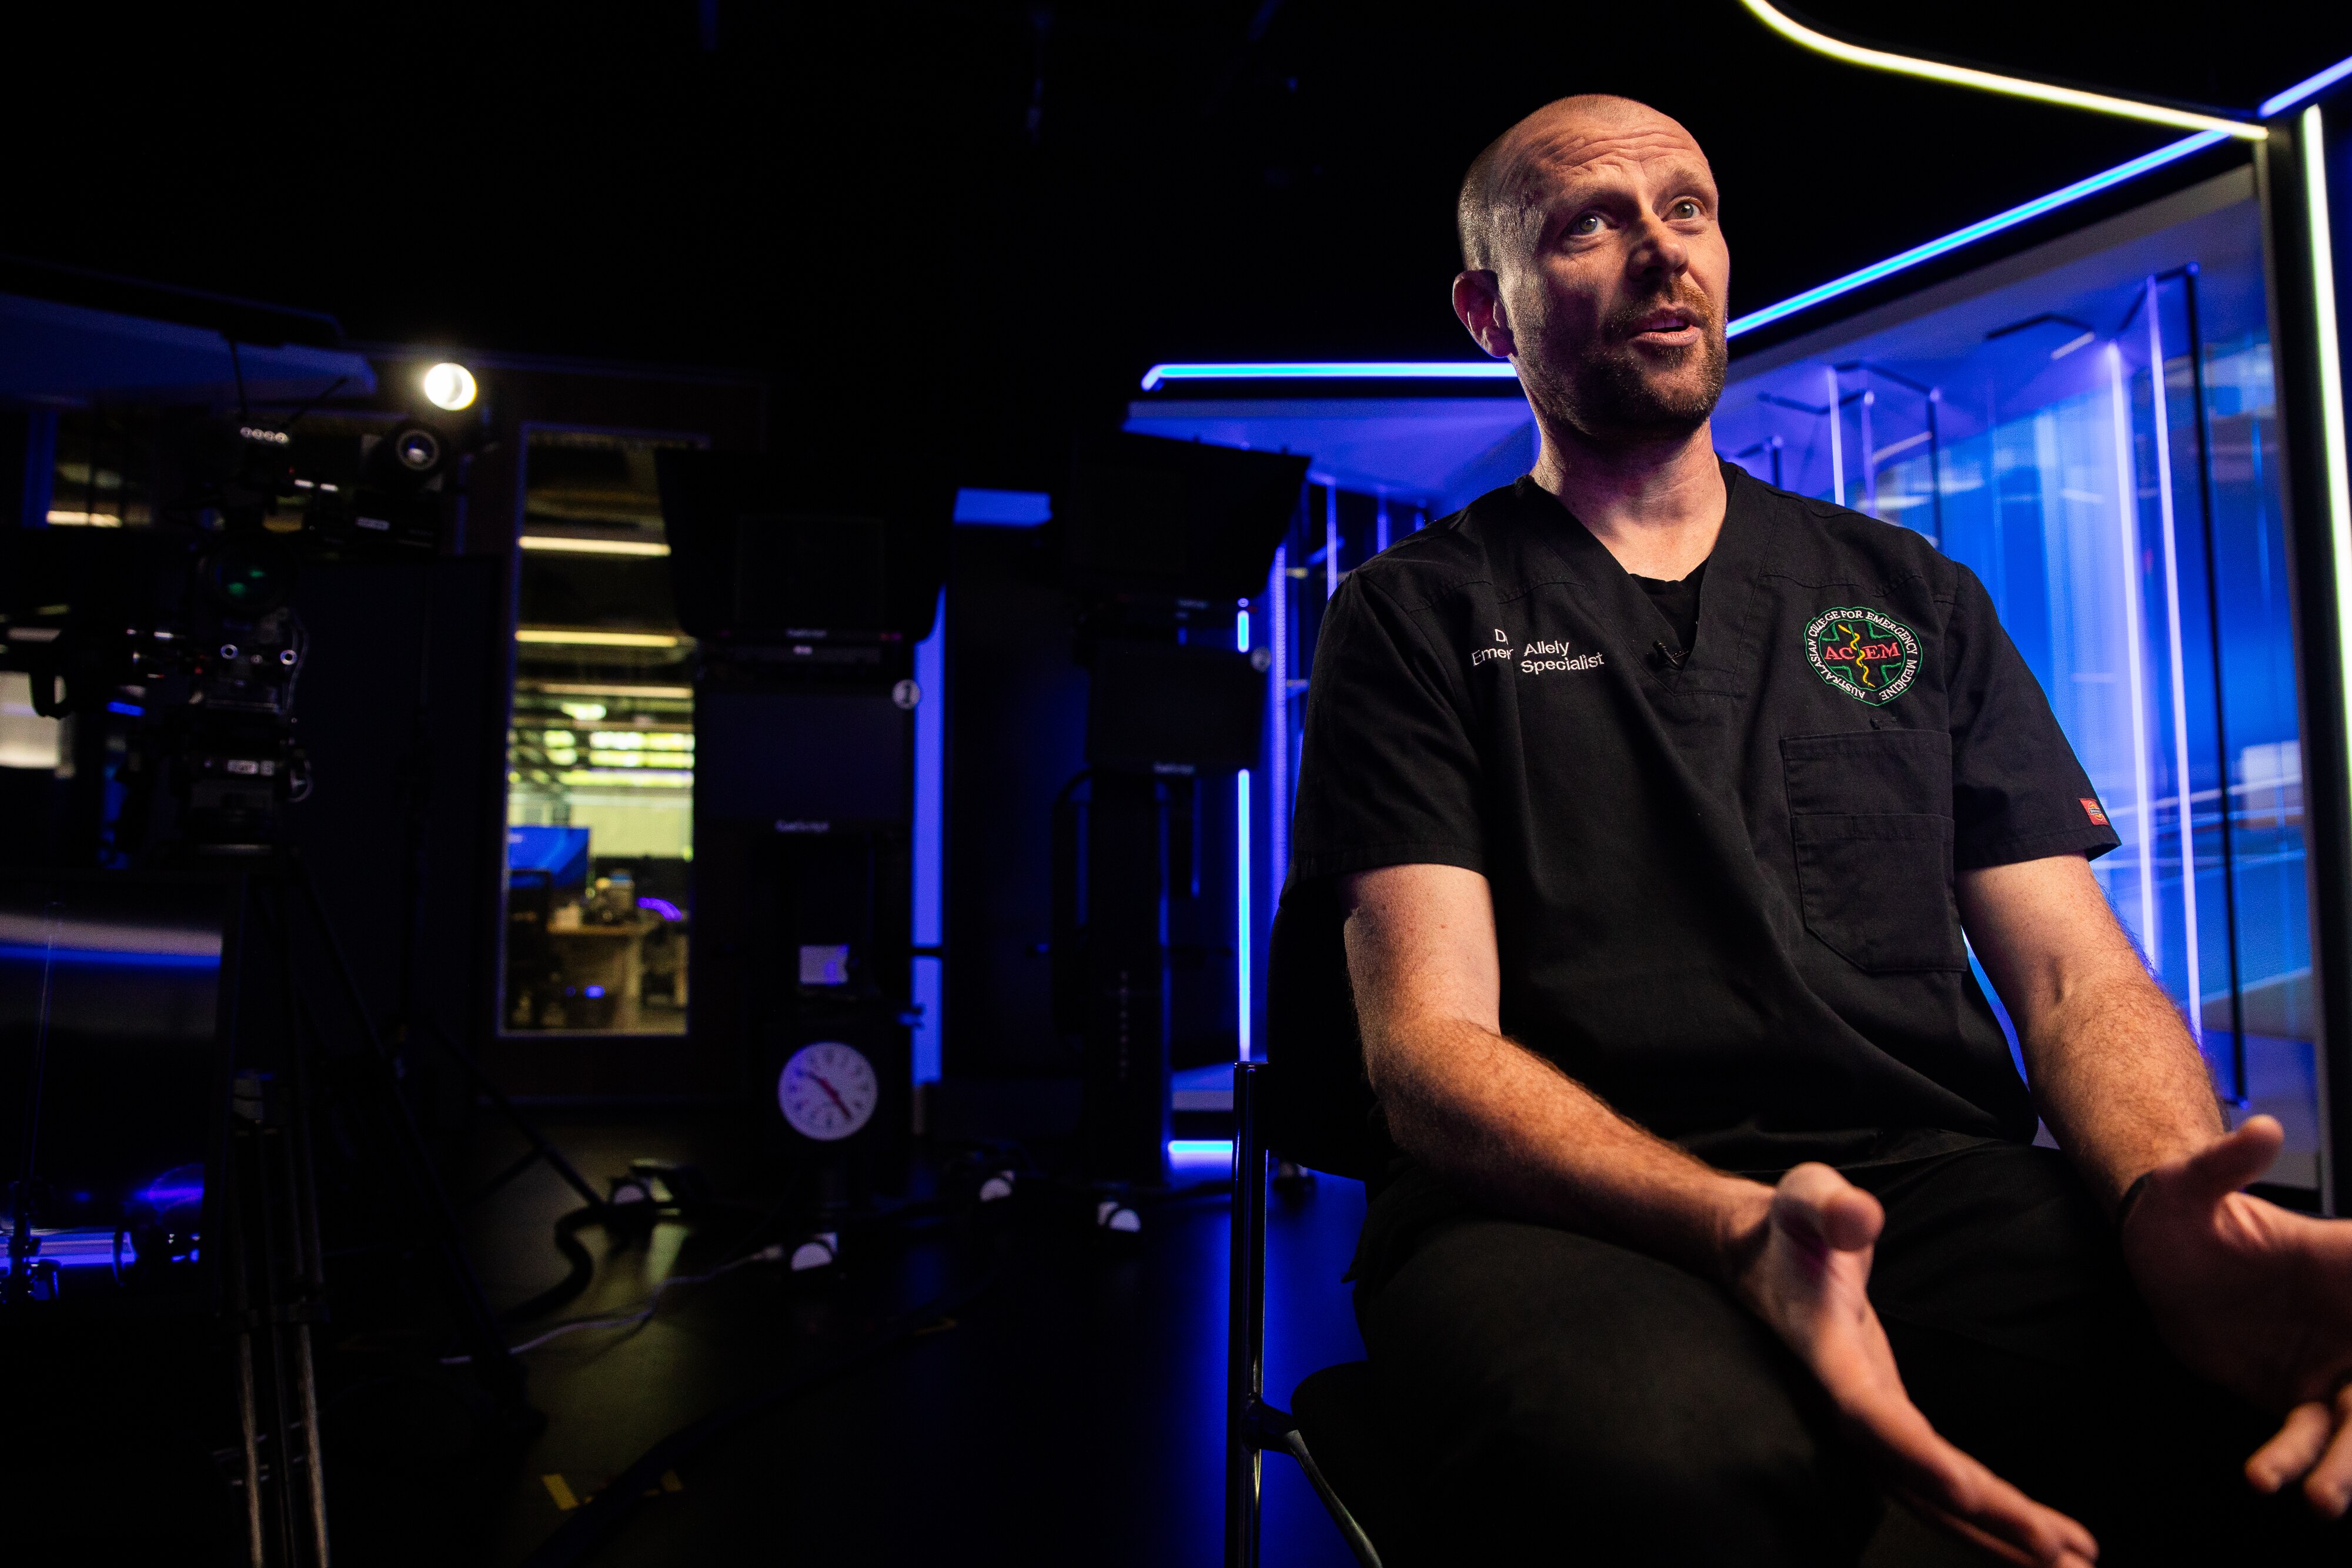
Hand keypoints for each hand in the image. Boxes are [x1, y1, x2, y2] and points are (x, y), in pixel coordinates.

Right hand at [1732, 1163, 2099, 1565]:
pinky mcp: (1889, 1415)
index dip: (1914, 1452)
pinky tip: (2043, 1534)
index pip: (1868, 1412)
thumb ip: (1829, 1205)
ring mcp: (1869, 1413)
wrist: (1761, 1254)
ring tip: (2072, 1564)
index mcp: (1825, 1349)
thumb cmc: (1790, 1223)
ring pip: (1929, 1493)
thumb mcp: (1806, 1194)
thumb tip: (1860, 1217)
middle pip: (1913, 1476)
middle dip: (1984, 1519)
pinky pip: (1936, 1477)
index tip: (1968, 1491)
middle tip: (2059, 1556)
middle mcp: (1846, 1397)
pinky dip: (1988, 1510)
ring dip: (1996, 1533)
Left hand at [2118, 1116, 2351, 1515]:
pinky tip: (2264, 1479)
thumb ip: (2227, 1164)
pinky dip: (2294, 1462)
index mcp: (2346, 1262)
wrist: (2156, 1254)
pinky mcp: (2294, 1393)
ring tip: (2322, 1503)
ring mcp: (2331, 1362)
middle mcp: (2350, 1316)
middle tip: (2344, 1481)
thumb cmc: (2179, 1210)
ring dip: (2344, 1466)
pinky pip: (2305, 1436)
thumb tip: (2264, 1129)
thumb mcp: (2192, 1186)